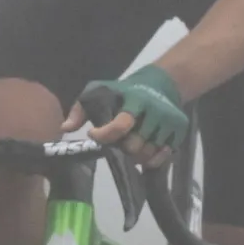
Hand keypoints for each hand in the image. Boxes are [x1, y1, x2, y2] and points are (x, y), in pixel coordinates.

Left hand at [68, 66, 192, 169]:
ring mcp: (168, 123)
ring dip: (135, 156)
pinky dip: (152, 160)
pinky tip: (144, 153)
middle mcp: (154, 111)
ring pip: (148, 154)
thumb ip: (81, 109)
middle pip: (134, 145)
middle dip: (122, 148)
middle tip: (118, 142)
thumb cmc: (124, 91)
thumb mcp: (99, 91)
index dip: (105, 135)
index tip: (94, 134)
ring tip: (129, 146)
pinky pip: (163, 157)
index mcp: (134, 100)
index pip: (121, 125)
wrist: (161, 84)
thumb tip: (64, 127)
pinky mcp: (179, 132)